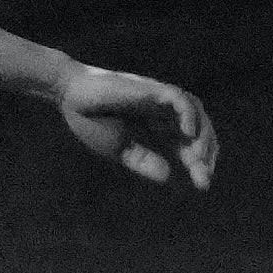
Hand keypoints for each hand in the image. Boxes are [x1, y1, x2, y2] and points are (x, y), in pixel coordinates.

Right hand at [57, 67, 217, 191]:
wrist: (67, 95)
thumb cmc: (89, 118)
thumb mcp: (119, 148)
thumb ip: (142, 160)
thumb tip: (167, 176)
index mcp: (156, 124)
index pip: (187, 143)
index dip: (198, 162)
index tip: (203, 184)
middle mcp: (163, 109)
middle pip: (198, 127)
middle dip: (205, 152)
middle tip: (204, 176)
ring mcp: (158, 97)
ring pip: (195, 109)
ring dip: (202, 133)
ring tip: (198, 158)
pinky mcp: (149, 88)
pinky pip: (177, 98)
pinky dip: (187, 114)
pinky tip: (188, 133)